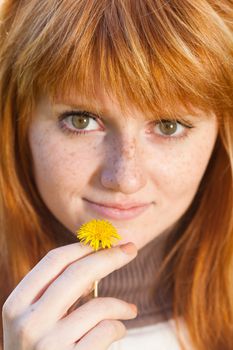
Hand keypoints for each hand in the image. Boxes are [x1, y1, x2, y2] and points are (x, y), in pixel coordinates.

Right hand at [2, 242, 137, 349]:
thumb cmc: (39, 349)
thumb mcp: (35, 318)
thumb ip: (56, 291)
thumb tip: (94, 263)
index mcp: (17, 304)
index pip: (54, 260)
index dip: (83, 247)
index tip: (105, 242)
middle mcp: (29, 322)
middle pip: (78, 274)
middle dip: (109, 257)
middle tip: (131, 248)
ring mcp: (49, 345)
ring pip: (98, 306)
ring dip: (121, 305)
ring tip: (130, 310)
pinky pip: (106, 331)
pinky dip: (119, 327)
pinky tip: (118, 330)